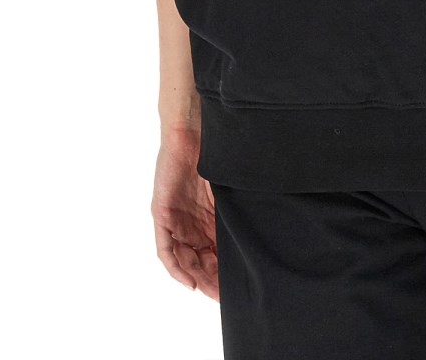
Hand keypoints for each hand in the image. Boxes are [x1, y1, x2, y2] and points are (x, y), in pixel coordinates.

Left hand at [152, 124, 219, 299]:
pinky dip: (177, 267)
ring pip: (184, 259)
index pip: (214, 250)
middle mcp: (190, 220)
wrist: (193, 127)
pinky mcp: (162, 213)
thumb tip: (263, 226)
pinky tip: (189, 280)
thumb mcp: (229, 186)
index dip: (223, 271)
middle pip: (199, 259)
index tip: (235, 288)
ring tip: (211, 292)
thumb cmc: (215, 150)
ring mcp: (175, 218)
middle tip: (225, 297)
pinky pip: (166, 249)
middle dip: (212, 280)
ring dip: (196, 277)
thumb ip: (236, 208)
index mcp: (207, 214)